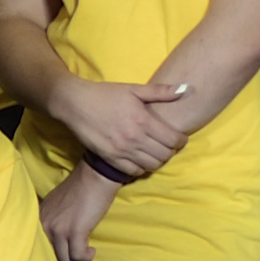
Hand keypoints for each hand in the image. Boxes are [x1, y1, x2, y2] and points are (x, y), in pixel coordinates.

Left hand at [41, 176, 117, 260]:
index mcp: (38, 218)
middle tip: (77, 252)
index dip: (52, 253)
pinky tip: (91, 250)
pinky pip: (78, 257)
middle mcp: (43, 225)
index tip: (64, 251)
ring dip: (78, 259)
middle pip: (50, 257)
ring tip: (85, 250)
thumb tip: (55, 241)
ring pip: (64, 260)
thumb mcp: (56, 206)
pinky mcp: (75, 232)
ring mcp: (58, 229)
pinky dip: (87, 256)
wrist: (94, 177)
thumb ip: (52, 221)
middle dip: (65, 257)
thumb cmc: (79, 190)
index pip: (37, 247)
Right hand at [55, 81, 191, 178]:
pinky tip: (139, 158)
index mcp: (143, 121)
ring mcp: (121, 150)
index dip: (181, 141)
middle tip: (166, 145)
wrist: (73, 103)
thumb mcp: (133, 89)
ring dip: (156, 160)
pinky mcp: (109, 157)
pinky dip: (141, 167)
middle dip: (170, 151)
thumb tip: (186, 89)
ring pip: (151, 165)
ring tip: (153, 152)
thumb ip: (161, 92)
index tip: (178, 138)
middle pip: (165, 155)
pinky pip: (133, 171)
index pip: (174, 140)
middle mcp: (134, 138)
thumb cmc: (104, 94)